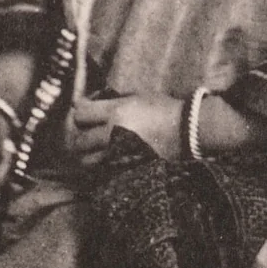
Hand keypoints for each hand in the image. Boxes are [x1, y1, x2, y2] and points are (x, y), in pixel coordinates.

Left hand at [66, 94, 182, 165]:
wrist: (187, 130)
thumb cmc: (163, 108)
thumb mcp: (138, 96)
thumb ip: (114, 100)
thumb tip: (93, 101)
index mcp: (116, 112)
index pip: (80, 113)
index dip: (80, 111)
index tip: (84, 110)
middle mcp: (113, 134)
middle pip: (79, 140)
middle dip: (80, 135)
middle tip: (87, 131)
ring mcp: (118, 155)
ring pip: (87, 160)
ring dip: (87, 154)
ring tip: (94, 148)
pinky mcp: (126, 169)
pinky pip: (102, 171)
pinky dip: (100, 166)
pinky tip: (107, 158)